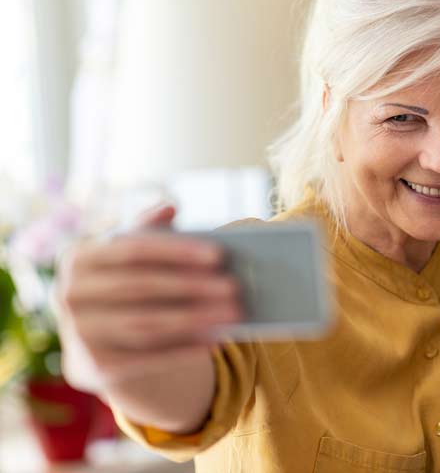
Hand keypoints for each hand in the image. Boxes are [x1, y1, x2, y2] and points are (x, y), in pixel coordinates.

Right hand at [56, 205, 242, 394]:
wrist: (95, 342)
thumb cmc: (122, 284)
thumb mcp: (127, 256)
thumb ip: (147, 230)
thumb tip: (170, 207)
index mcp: (78, 258)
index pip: (133, 250)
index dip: (177, 251)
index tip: (219, 254)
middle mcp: (70, 295)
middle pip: (143, 287)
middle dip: (193, 287)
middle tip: (234, 287)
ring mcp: (79, 334)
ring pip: (147, 324)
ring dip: (195, 319)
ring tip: (233, 314)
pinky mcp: (96, 367)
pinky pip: (148, 358)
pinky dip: (184, 349)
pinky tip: (214, 339)